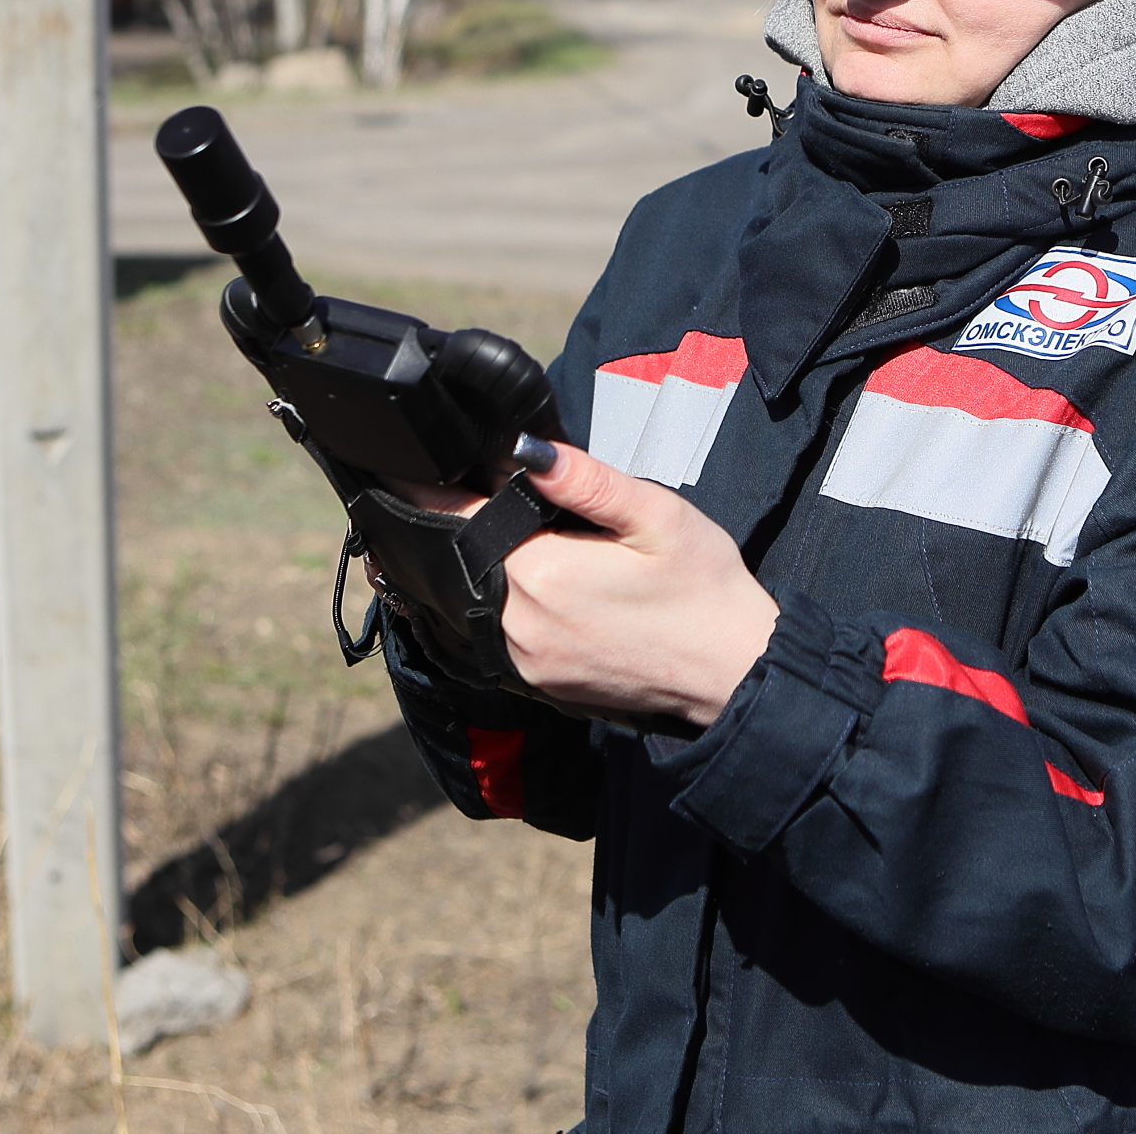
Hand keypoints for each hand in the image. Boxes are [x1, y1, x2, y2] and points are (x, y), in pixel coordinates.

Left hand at [379, 444, 778, 726]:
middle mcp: (517, 625)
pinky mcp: (535, 685)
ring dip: (459, 567)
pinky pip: (486, 636)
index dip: (428, 489)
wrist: (734, 673)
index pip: (459, 520)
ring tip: (457, 528)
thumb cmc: (704, 589)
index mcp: (543, 574)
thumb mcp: (658, 517)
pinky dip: (481, 605)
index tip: (402, 464)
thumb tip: (526, 449)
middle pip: (454, 562)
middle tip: (432, 487)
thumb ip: (589, 482)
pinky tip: (502, 581)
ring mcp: (523, 662)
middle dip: (441, 524)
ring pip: (463, 603)